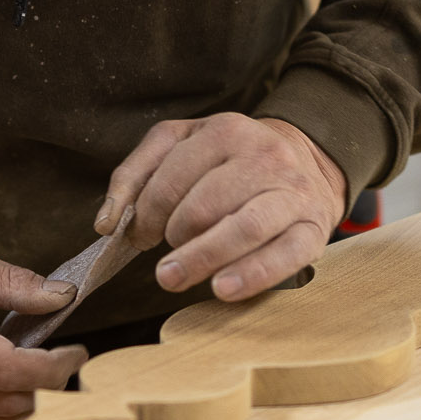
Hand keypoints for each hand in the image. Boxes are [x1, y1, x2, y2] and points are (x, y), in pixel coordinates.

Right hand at [0, 211, 89, 419]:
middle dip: (48, 389)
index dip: (54, 369)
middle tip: (64, 363)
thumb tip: (61, 298)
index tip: (77, 352)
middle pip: (8, 406)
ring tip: (43, 381)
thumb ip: (12, 283)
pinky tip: (13, 398)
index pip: (10, 371)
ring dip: (28, 412)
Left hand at [97, 114, 347, 302]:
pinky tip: (223, 289)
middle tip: (163, 259)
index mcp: (226, 130)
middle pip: (204, 205)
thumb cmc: (232, 161)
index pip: (172, 178)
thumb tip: (106, 223)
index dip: (145, 213)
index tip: (138, 235)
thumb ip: (136, 174)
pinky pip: (284, 255)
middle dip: (174, 236)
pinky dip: (252, 274)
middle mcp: (264, 155)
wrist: (309, 163)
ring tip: (172, 279)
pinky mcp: (313, 228)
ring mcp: (293, 192)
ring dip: (201, 258)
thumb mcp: (181, 146)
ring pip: (243, 227)